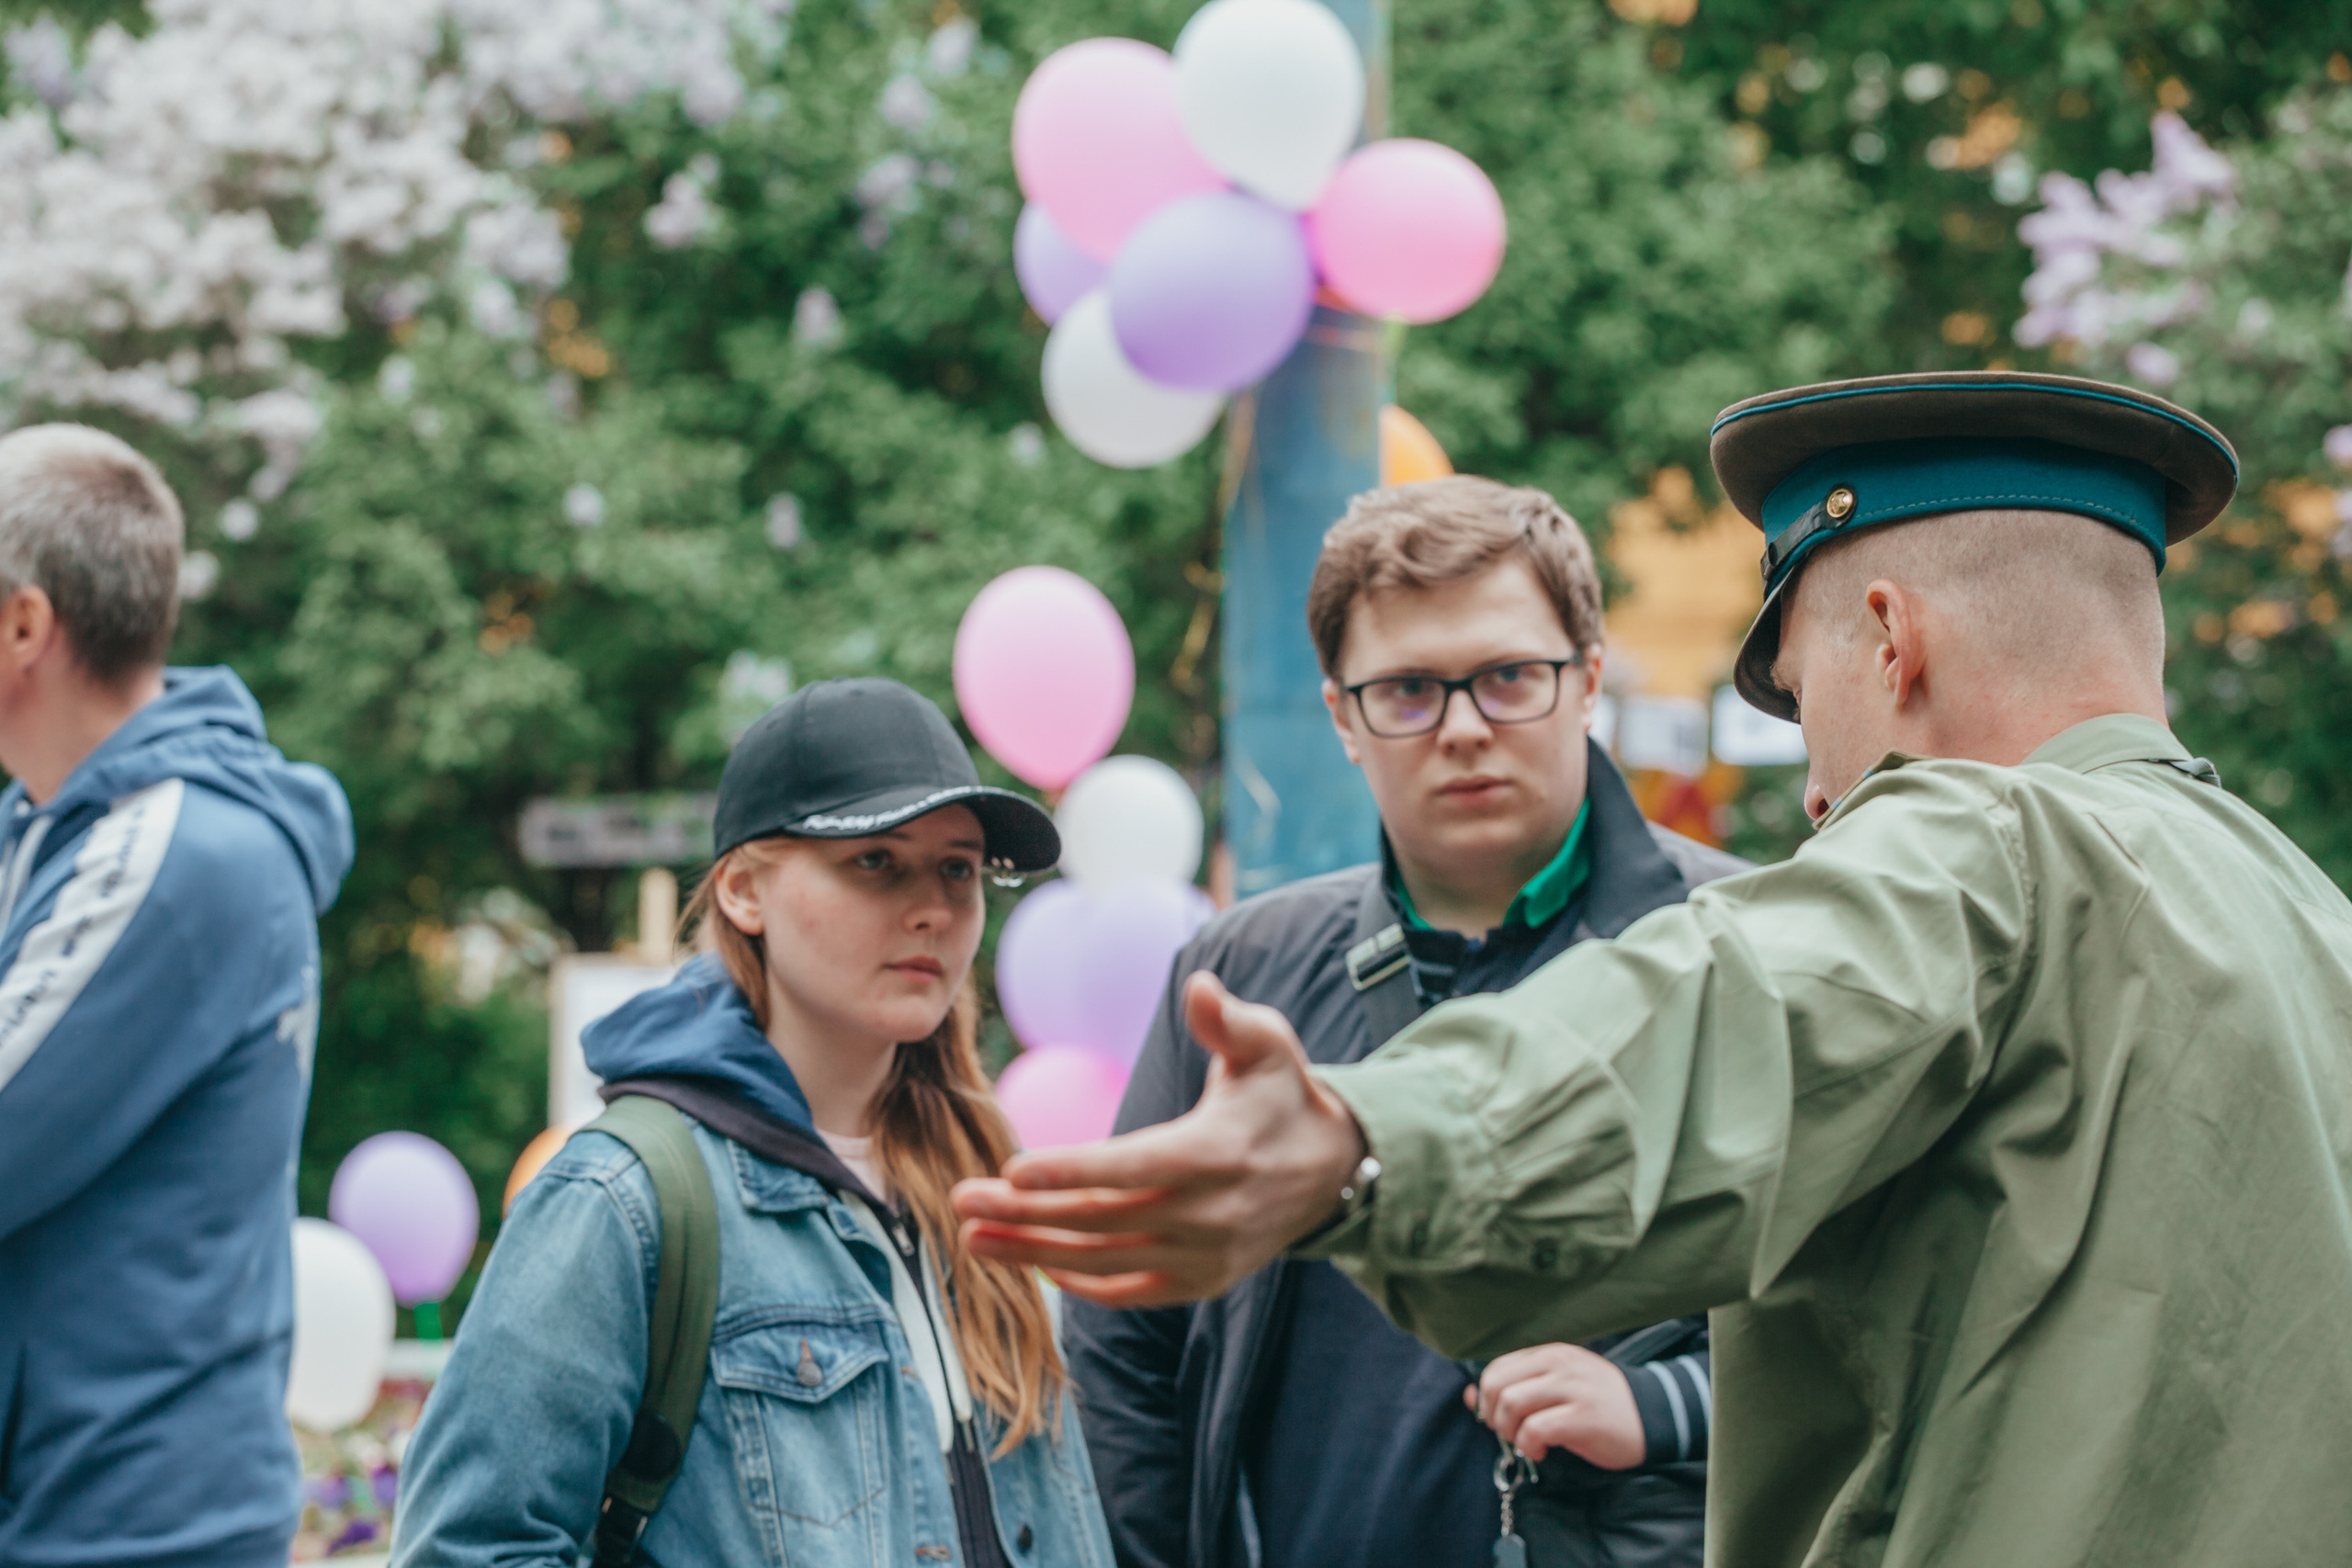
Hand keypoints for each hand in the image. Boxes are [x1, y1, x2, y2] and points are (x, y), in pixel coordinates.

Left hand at [953, 971, 1366, 1308]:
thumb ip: (1228, 1020)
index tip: (1013, 1169)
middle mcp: (1210, 1214)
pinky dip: (1078, 1282)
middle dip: (1026, 1212)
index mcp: (1217, 1153)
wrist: (1330, 1167)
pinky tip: (1028, 1263)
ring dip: (1033, 1253)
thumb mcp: (1268, 1045)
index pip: (1133, 1167)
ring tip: (973, 1235)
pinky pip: (1128, 1291)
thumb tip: (1200, 987)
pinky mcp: (1200, 1281)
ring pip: (1104, 1262)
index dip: (1071, 1170)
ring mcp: (1204, 1256)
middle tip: (962, 1197)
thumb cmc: (1281, 1092)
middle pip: (1102, 1219)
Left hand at [1468, 1344, 1645, 1469]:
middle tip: (1510, 1433)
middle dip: (1493, 1415)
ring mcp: (1571, 1389)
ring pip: (1512, 1403)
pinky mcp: (1582, 1417)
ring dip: (1510, 1432)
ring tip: (1527, 1442)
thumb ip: (1517, 1388)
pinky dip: (1529, 1444)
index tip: (1498, 1419)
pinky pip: (1535, 1429)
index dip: (1487, 1398)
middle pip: (1497, 1384)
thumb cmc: (1600, 1403)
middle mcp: (1558, 1365)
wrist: (1653, 1415)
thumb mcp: (1558, 1387)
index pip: (1497, 1368)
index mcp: (1550, 1355)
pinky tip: (1541, 1452)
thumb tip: (1469, 1397)